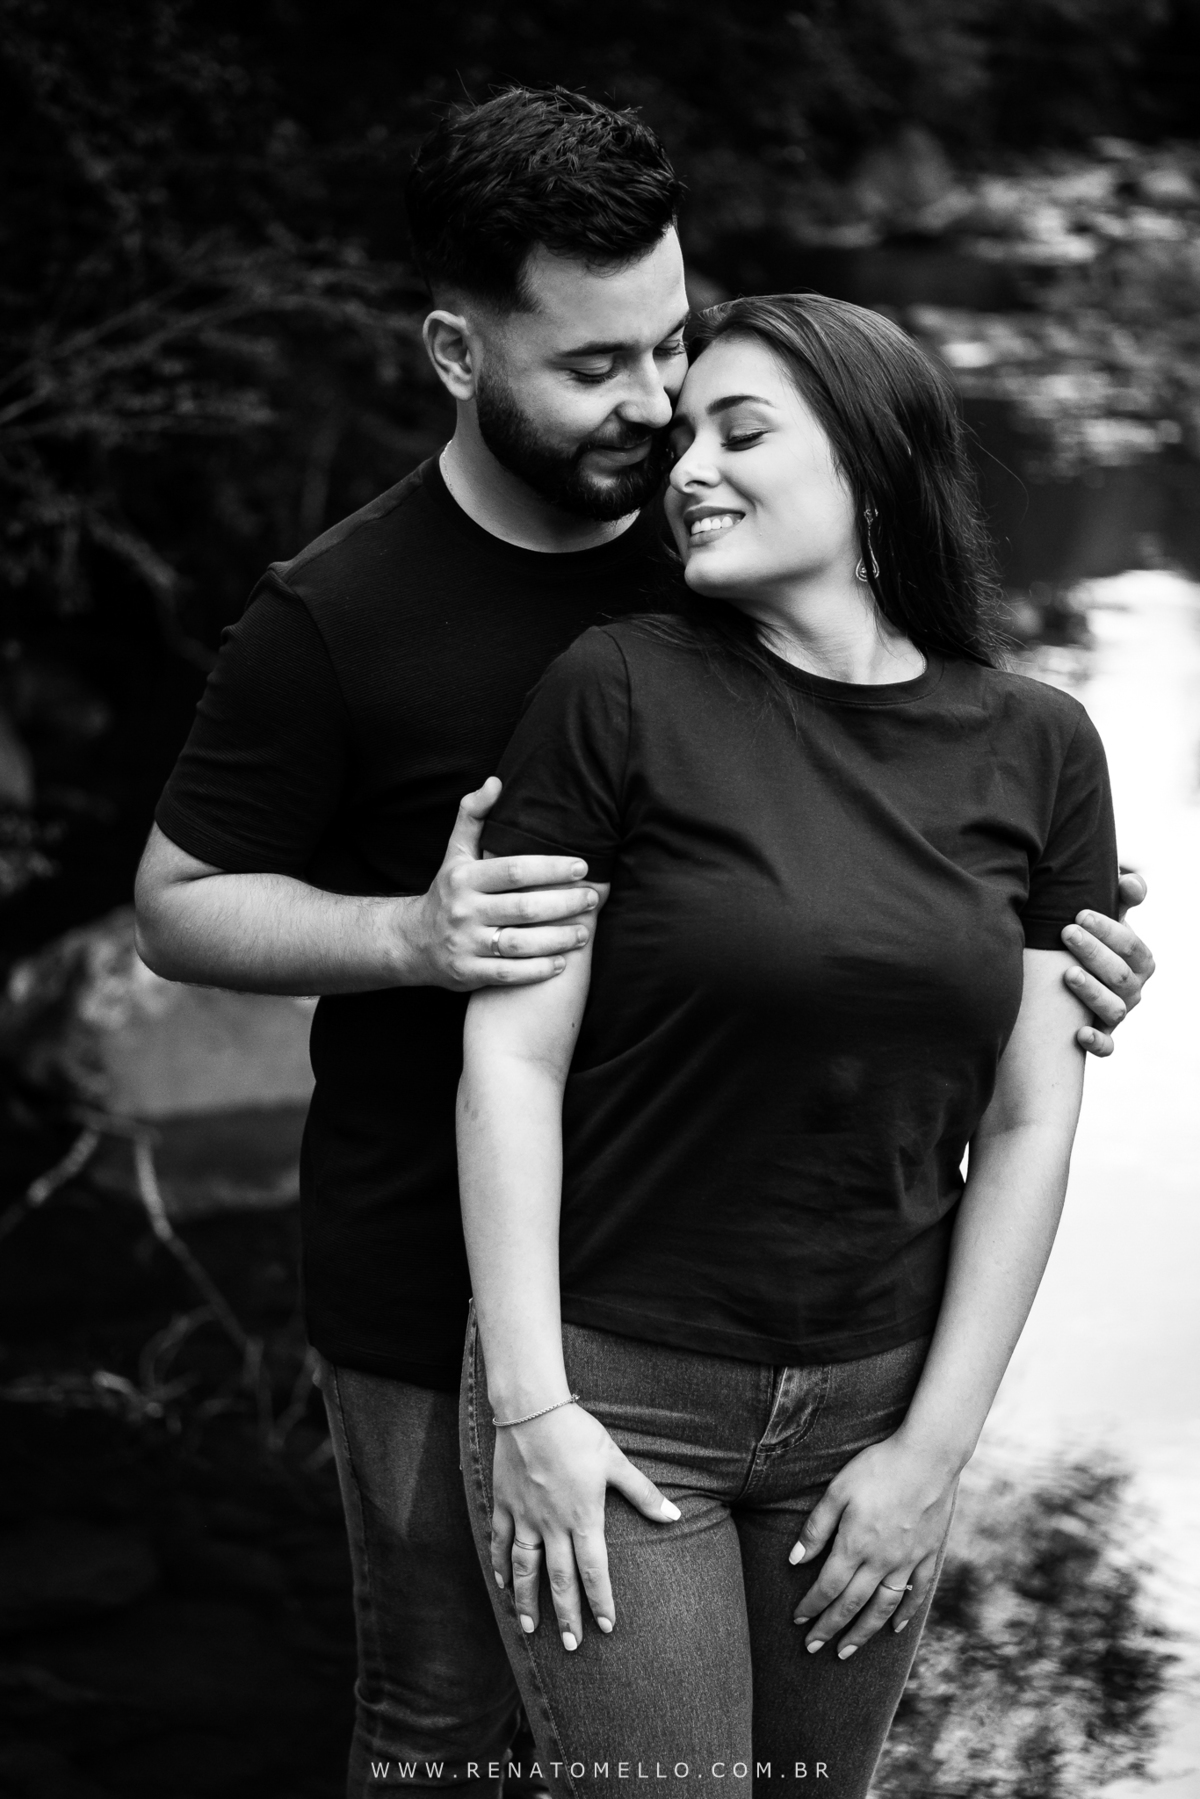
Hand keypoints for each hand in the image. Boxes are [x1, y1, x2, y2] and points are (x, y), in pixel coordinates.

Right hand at [403, 778, 598, 990]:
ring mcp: (464, 944)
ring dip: (558, 939)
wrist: (412, 942)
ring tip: (585, 932)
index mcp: (464, 877)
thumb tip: (496, 782)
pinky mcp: (467, 974)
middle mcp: (463, 910)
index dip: (550, 868)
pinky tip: (561, 963)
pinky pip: (508, 974)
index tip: (582, 866)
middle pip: (523, 908)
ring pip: (519, 943)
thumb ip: (474, 815)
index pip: (513, 870)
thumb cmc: (447, 891)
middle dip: (564, 903)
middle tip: (593, 898)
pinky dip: (537, 970)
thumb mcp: (454, 852)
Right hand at [490, 1404, 679, 1651]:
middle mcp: (552, 1524)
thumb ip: (643, 1493)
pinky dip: (500, 1565)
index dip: (600, 1601)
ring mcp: (525, 1516)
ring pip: (525, 1569)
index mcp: (583, 1517)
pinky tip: (503, 1585)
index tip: (606, 1627)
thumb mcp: (615, 1461)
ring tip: (530, 1629)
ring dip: (528, 1601)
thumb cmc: (578, 1433)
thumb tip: (674, 1516)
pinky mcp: (505, 1503)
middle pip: (559, 1579)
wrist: (532, 1409)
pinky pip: (500, 1541)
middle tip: (571, 1647)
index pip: (594, 1570)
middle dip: (567, 1615)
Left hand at [788, 1434, 955, 1657]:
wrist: (928, 1456)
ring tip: (846, 1651)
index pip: (827, 1586)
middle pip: (852, 1604)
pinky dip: (905, 1612)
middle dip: (829, 1628)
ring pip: (882, 1607)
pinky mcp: (928, 1554)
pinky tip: (894, 1627)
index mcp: (855, 1544)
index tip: (797, 1620)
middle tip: (812, 1648)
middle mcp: (881, 1560)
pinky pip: (917, 1592)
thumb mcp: (838, 1490)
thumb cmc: (877, 1467)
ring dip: (863, 1632)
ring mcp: (908, 1560)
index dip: (811, 1605)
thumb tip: (795, 1561)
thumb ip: (817, 1528)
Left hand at [1062, 871, 1154, 1056]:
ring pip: (1114, 1009)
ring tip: (1068, 974)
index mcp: (1140, 960)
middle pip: (1120, 975)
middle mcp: (1133, 989)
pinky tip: (1080, 1033)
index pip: (1131, 945)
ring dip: (1092, 992)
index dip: (1109, 930)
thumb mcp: (1108, 917)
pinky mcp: (1102, 1037)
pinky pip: (1106, 1047)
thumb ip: (1122, 898)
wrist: (1069, 979)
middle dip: (1094, 953)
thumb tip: (1131, 882)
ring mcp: (1118, 1014)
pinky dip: (1097, 1043)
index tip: (1080, 914)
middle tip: (1066, 932)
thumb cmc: (1091, 941)